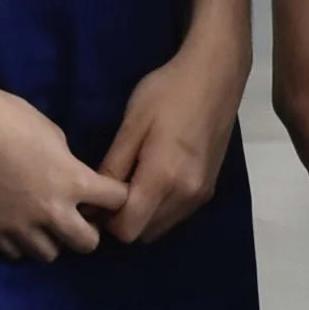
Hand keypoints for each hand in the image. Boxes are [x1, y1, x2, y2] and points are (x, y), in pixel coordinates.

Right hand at [0, 82, 124, 260]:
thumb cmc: (7, 115)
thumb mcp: (53, 135)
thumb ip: (69, 165)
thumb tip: (73, 181)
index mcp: (73, 181)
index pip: (117, 202)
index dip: (115, 196)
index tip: (108, 194)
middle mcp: (50, 211)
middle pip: (88, 244)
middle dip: (88, 229)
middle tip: (77, 215)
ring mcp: (18, 227)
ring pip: (50, 255)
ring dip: (53, 239)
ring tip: (43, 221)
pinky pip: (16, 254)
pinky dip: (20, 243)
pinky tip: (16, 223)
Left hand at [98, 28, 248, 243]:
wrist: (215, 75)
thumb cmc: (167, 93)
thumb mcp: (132, 125)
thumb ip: (113, 167)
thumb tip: (93, 200)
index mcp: (163, 179)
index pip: (126, 230)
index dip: (106, 221)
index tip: (96, 197)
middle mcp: (185, 195)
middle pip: (143, 235)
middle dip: (123, 221)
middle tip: (111, 190)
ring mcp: (200, 194)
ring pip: (161, 227)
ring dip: (143, 216)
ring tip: (132, 183)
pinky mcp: (209, 187)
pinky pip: (176, 214)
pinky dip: (160, 208)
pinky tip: (154, 179)